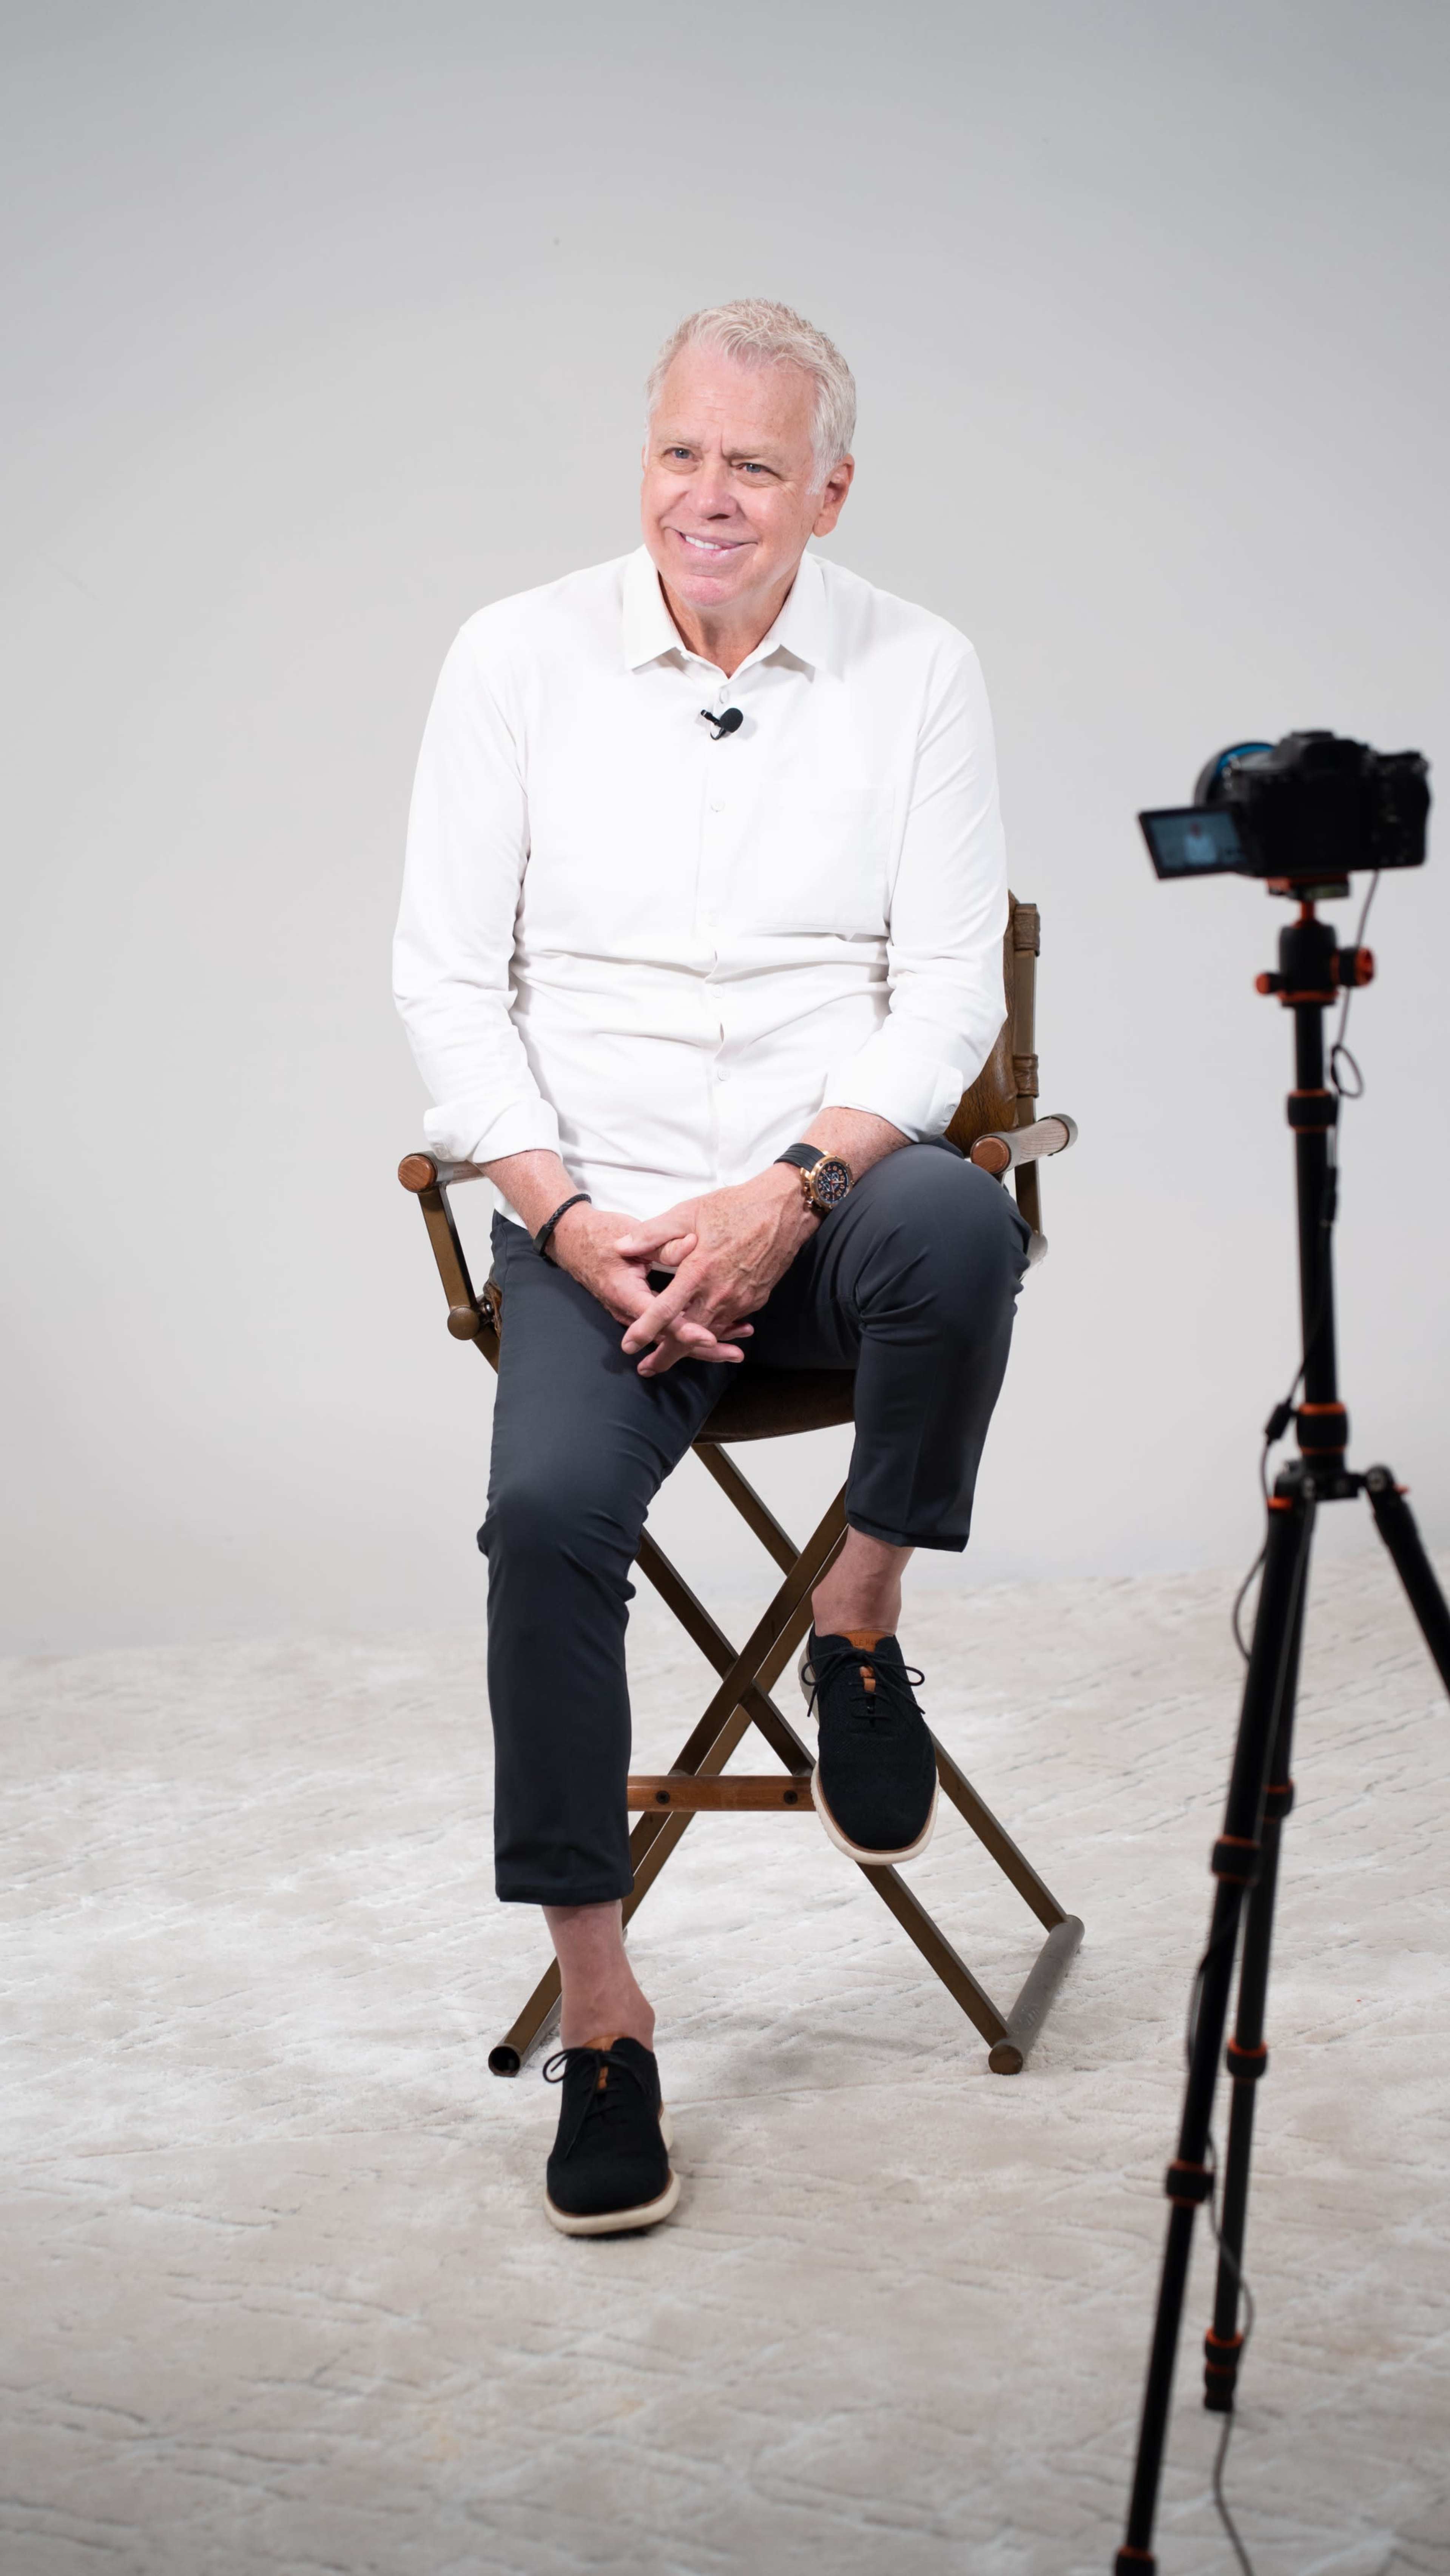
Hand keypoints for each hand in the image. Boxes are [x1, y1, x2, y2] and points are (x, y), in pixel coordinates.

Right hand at [549, 1203, 752, 1371]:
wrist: (573, 1240)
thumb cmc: (600, 1235)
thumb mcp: (631, 1235)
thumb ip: (662, 1243)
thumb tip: (693, 1244)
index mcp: (626, 1294)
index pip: (659, 1320)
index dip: (685, 1331)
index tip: (710, 1338)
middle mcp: (629, 1311)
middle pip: (669, 1339)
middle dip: (703, 1348)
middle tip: (735, 1353)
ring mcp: (634, 1314)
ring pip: (670, 1336)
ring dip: (702, 1341)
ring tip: (736, 1344)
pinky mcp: (641, 1310)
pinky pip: (667, 1326)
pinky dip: (692, 1329)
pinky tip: (719, 1329)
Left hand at [615, 1168, 814, 1376]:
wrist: (785, 1209)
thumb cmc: (735, 1207)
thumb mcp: (688, 1213)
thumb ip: (652, 1233)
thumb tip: (621, 1247)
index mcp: (699, 1271)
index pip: (665, 1310)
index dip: (645, 1331)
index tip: (628, 1347)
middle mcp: (721, 1292)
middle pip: (689, 1335)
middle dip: (666, 1355)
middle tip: (646, 1368)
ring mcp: (741, 1299)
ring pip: (711, 1332)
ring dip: (691, 1347)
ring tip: (670, 1356)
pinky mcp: (756, 1299)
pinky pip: (730, 1322)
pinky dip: (714, 1331)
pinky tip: (703, 1335)